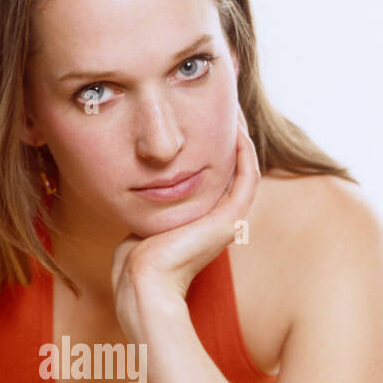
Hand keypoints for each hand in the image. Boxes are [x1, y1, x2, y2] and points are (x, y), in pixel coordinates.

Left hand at [111, 103, 260, 342]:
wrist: (142, 279)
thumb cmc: (134, 258)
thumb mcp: (144, 219)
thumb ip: (150, 201)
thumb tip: (140, 183)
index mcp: (202, 220)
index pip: (217, 175)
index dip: (215, 145)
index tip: (205, 117)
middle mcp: (219, 219)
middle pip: (233, 168)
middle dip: (230, 135)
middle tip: (227, 104)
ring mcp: (227, 220)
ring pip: (245, 169)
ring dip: (242, 138)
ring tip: (235, 110)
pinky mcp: (230, 219)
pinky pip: (247, 177)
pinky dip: (245, 152)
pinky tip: (237, 129)